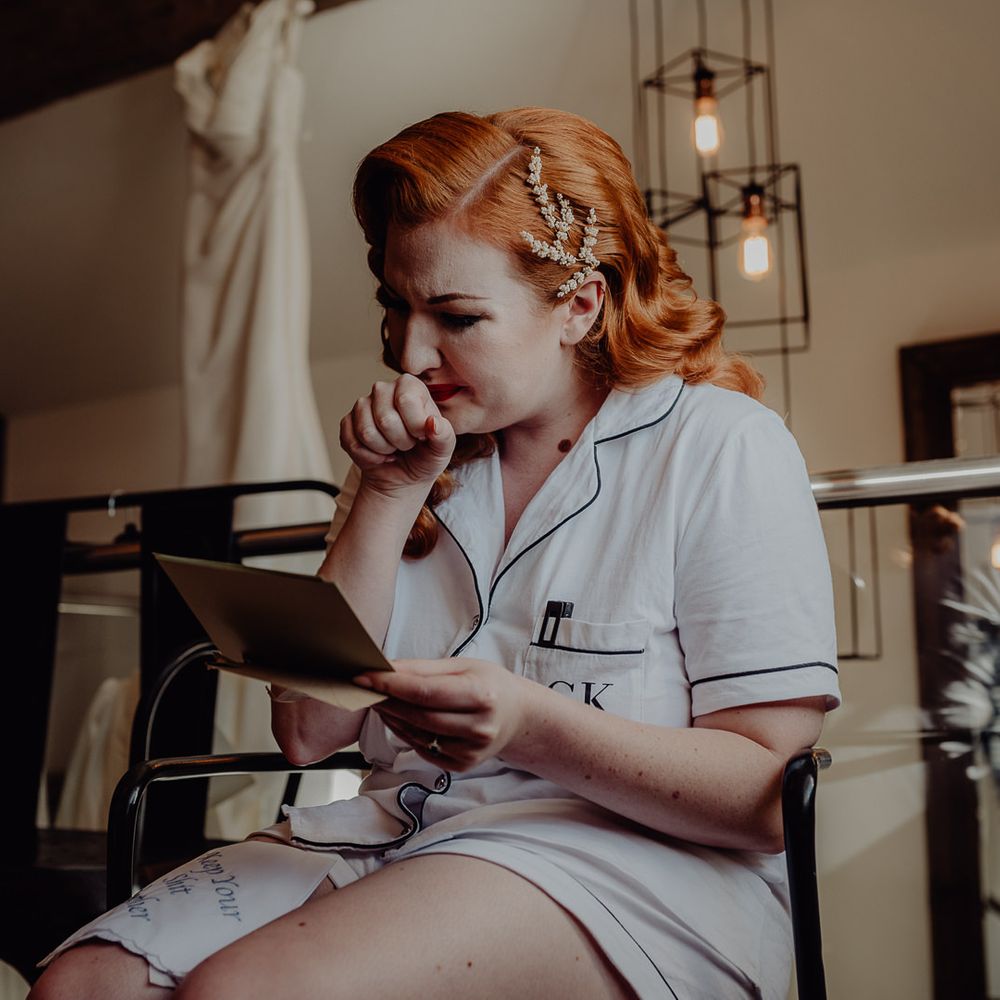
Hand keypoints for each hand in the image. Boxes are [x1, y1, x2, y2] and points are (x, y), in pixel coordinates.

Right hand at [340, 374, 455, 497]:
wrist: (405, 476)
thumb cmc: (426, 456)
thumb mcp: (443, 449)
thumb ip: (444, 436)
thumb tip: (433, 424)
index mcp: (410, 385)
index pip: (406, 400)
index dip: (415, 427)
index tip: (422, 436)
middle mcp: (383, 389)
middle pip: (385, 419)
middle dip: (400, 442)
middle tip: (408, 444)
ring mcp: (362, 405)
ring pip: (366, 432)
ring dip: (384, 450)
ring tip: (394, 448)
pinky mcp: (347, 423)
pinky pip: (352, 443)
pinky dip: (369, 458)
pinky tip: (379, 455)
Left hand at [354, 658, 528, 769]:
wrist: (517, 716)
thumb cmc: (487, 685)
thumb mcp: (462, 666)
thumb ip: (422, 669)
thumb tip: (385, 668)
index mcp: (481, 695)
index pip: (426, 692)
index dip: (391, 685)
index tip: (364, 676)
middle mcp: (478, 727)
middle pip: (418, 716)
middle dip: (386, 701)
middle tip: (363, 687)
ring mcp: (470, 751)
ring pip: (417, 735)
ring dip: (391, 717)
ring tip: (377, 700)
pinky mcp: (461, 765)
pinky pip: (422, 749)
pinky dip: (403, 732)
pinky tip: (395, 717)